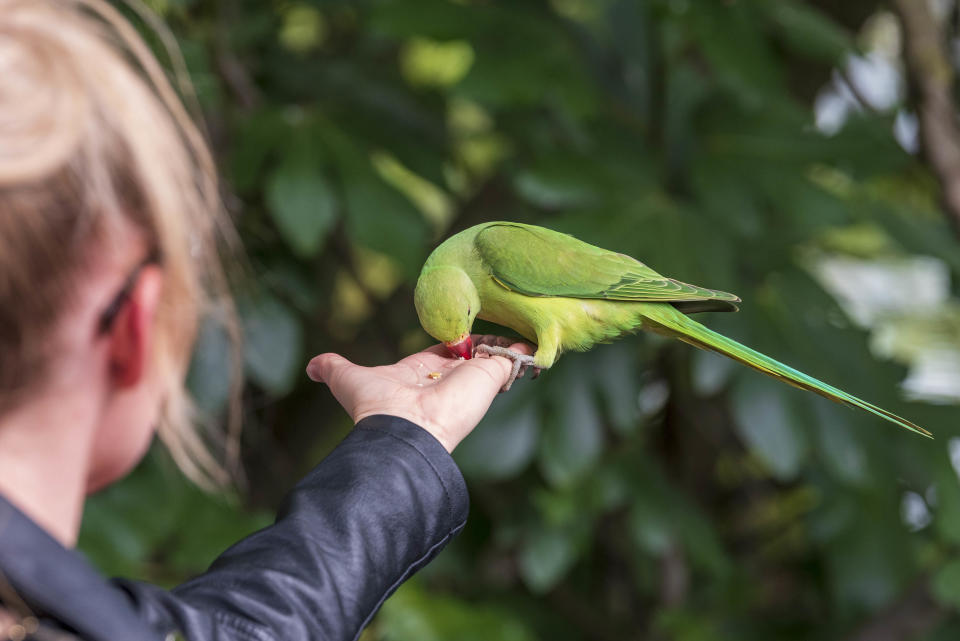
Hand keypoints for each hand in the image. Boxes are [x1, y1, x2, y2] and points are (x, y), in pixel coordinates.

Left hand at [306, 336, 532, 451]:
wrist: (408, 431)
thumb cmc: (378, 407)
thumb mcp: (348, 379)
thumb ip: (332, 367)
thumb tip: (310, 366)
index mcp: (420, 373)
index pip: (442, 352)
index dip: (451, 341)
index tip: (460, 330)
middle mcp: (449, 378)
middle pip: (471, 355)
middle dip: (482, 343)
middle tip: (496, 324)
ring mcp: (472, 379)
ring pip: (494, 356)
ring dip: (506, 343)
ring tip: (521, 323)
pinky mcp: (492, 377)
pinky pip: (515, 359)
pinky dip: (526, 350)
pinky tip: (535, 340)